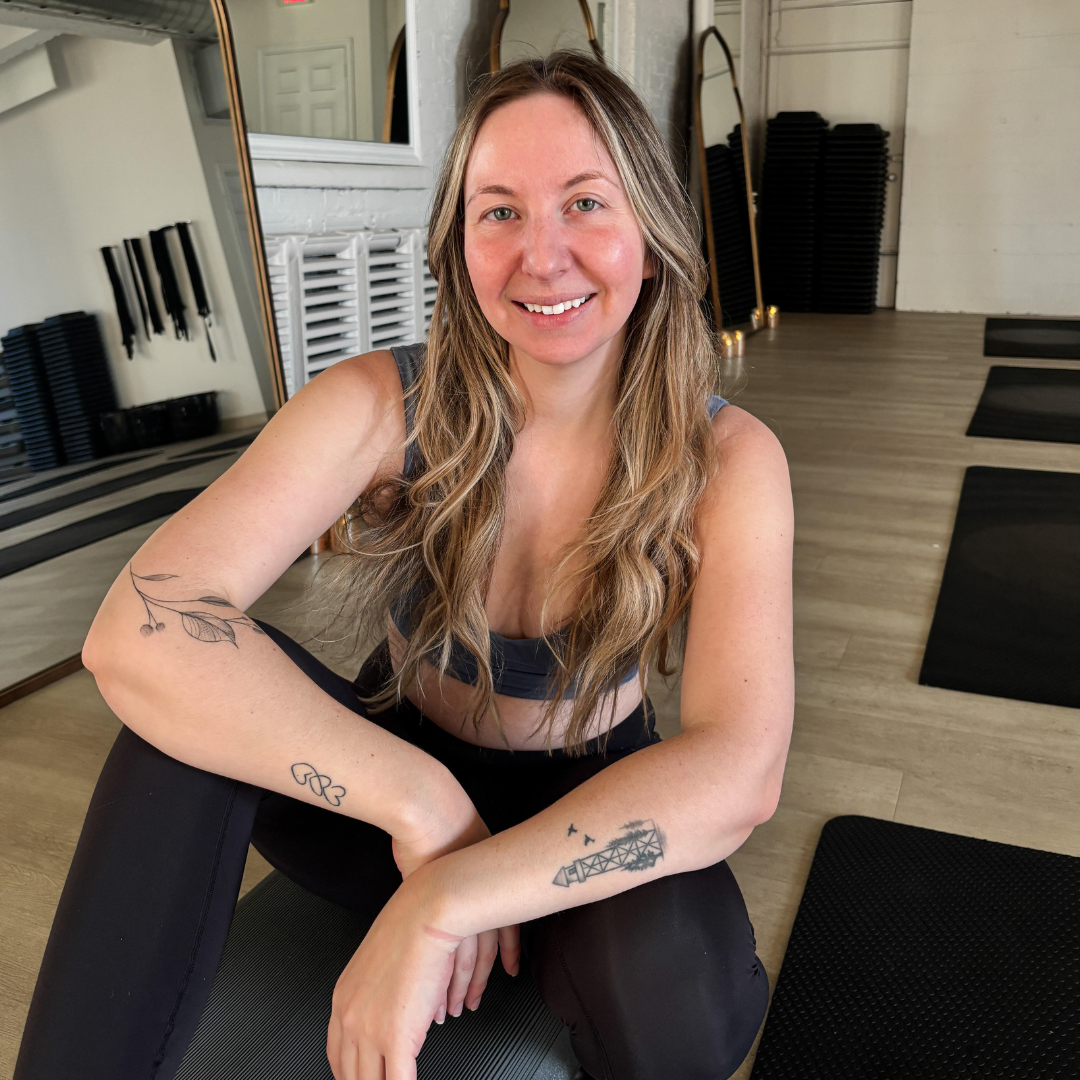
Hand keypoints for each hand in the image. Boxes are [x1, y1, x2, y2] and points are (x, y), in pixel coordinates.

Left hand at [326, 867, 519, 1079]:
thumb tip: (402, 1016)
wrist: (427, 911)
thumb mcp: (384, 961)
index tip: (360, 1079)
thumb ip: (383, 996)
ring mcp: (369, 1030)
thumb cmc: (414, 925)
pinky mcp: (395, 1037)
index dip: (350, 1076)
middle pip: (350, 1076)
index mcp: (343, 999)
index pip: (338, 1056)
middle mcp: (349, 1016)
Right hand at [387, 779, 518, 1019]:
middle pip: (483, 951)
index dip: (504, 954)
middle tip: (471, 1004)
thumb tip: (450, 895)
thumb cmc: (435, 823)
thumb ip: (455, 877)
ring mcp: (459, 907)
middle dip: (478, 980)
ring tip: (454, 1009)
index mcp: (484, 882)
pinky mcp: (441, 911)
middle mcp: (477, 899)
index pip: (500, 929)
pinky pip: (450, 955)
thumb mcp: (453, 852)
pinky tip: (442, 998)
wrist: (427, 812)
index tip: (508, 973)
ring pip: (466, 959)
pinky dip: (446, 980)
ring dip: (460, 987)